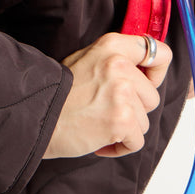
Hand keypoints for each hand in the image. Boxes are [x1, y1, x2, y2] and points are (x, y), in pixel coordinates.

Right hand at [43, 32, 172, 159]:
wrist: (34, 116)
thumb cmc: (57, 93)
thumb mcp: (87, 59)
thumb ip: (117, 60)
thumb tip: (145, 69)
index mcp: (113, 46)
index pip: (160, 53)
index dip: (156, 73)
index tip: (145, 84)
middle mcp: (121, 66)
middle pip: (152, 97)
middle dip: (133, 109)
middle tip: (104, 110)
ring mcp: (123, 94)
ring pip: (144, 121)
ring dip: (124, 129)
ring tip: (97, 123)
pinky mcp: (122, 120)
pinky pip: (136, 142)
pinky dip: (119, 146)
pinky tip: (98, 139)